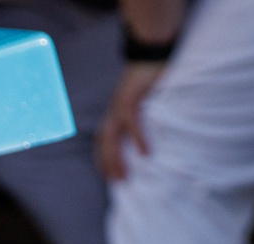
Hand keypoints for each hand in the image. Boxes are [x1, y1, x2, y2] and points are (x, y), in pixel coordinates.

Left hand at [98, 63, 164, 181]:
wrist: (150, 50)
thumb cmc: (150, 75)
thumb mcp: (144, 99)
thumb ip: (142, 114)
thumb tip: (150, 131)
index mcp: (115, 110)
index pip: (103, 138)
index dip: (102, 157)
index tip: (107, 175)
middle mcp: (114, 110)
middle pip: (104, 141)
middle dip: (106, 163)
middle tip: (115, 182)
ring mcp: (120, 105)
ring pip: (112, 136)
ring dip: (116, 158)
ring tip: (123, 176)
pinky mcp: (131, 99)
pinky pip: (132, 123)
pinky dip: (137, 139)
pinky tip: (145, 154)